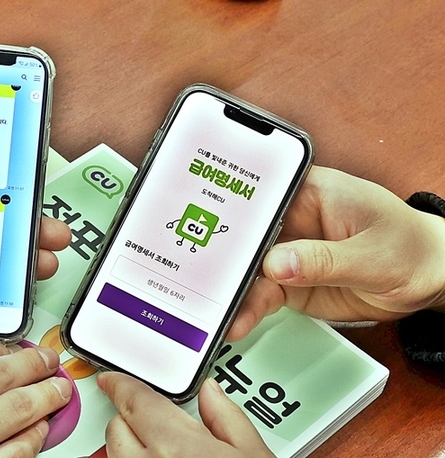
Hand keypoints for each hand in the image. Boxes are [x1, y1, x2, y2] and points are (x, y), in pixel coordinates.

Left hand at [98, 372, 272, 456]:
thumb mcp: (253, 456)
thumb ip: (228, 418)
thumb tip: (212, 394)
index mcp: (176, 445)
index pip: (134, 401)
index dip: (120, 385)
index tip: (112, 380)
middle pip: (117, 430)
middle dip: (133, 423)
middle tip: (160, 429)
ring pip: (115, 457)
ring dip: (131, 452)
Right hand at [229, 166, 444, 339]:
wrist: (430, 279)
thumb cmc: (410, 248)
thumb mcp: (371, 254)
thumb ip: (324, 260)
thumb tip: (277, 264)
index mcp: (309, 193)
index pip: (260, 197)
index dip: (231, 212)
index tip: (211, 235)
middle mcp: (291, 221)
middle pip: (245, 236)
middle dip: (222, 258)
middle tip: (201, 280)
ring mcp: (289, 252)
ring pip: (248, 270)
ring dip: (232, 291)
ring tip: (217, 313)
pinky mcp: (290, 282)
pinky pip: (262, 294)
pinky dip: (248, 309)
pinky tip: (236, 321)